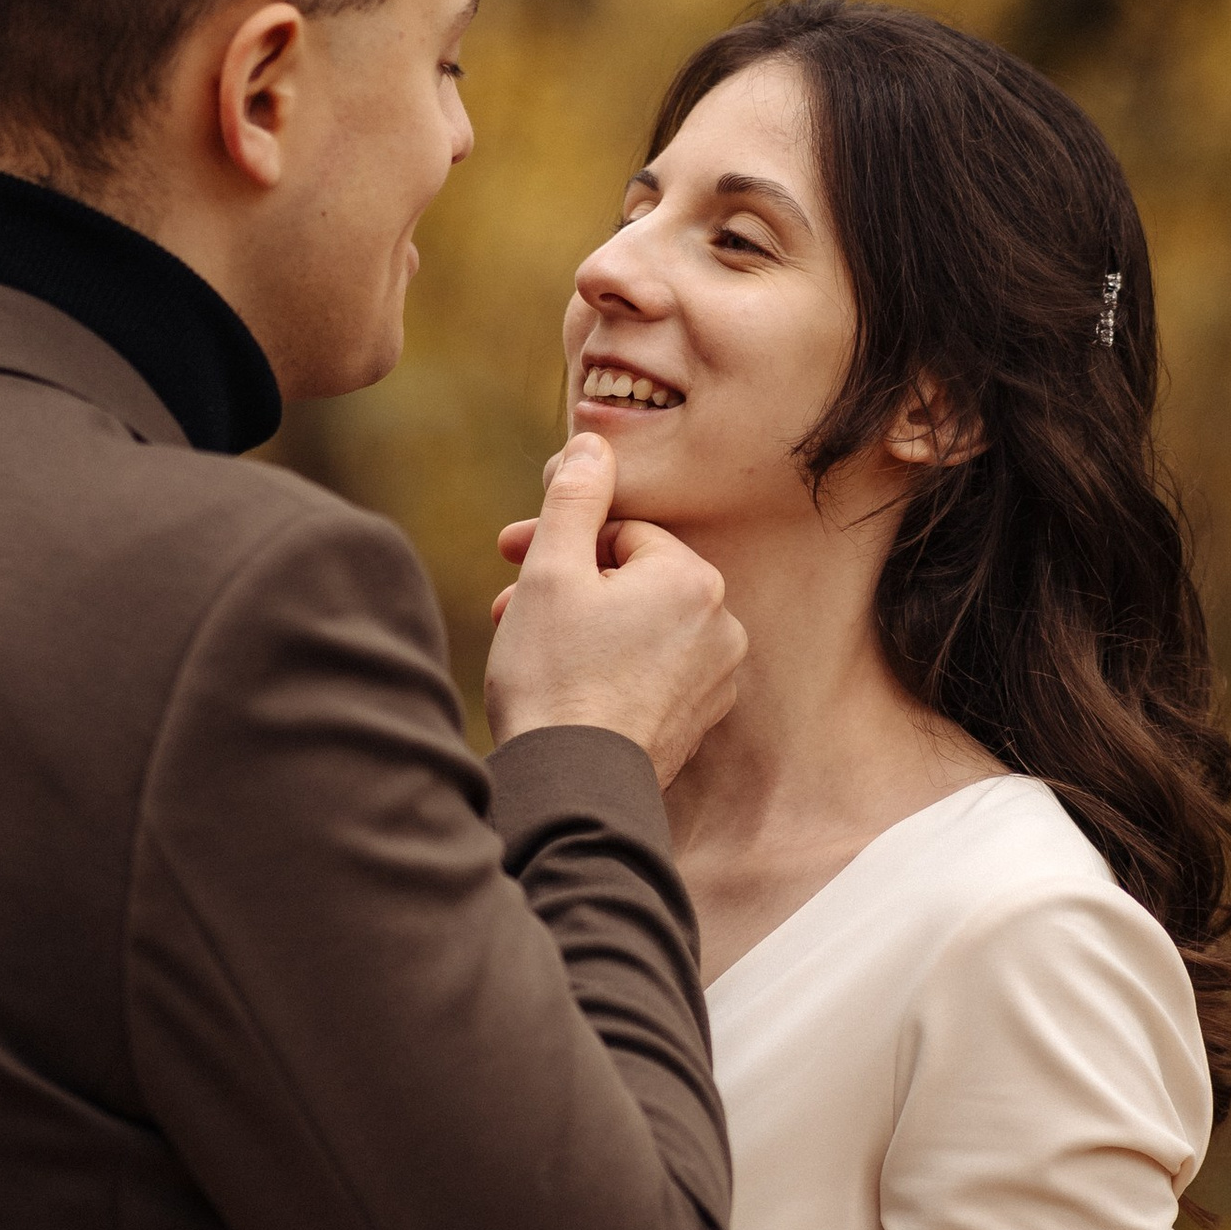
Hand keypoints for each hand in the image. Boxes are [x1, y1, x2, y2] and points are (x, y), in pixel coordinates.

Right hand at [482, 431, 744, 784]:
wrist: (572, 787)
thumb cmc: (556, 676)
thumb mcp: (552, 570)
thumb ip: (575, 496)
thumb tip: (593, 443)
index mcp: (693, 578)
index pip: (619, 534)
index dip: (561, 543)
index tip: (511, 558)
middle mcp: (722, 624)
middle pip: (630, 580)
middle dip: (566, 586)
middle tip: (509, 604)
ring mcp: (715, 678)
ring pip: (637, 626)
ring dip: (581, 626)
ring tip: (528, 648)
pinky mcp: (698, 720)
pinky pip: (650, 671)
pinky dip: (609, 668)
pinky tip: (566, 686)